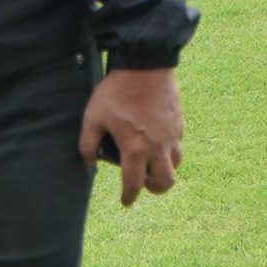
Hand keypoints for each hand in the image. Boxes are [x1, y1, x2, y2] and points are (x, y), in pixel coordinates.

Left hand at [79, 67, 182, 208]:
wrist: (146, 64)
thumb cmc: (117, 91)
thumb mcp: (93, 117)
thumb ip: (87, 143)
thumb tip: (87, 162)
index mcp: (135, 149)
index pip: (134, 184)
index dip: (129, 197)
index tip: (126, 202)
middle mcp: (157, 147)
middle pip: (165, 183)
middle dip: (154, 189)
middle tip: (143, 184)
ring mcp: (171, 135)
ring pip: (176, 164)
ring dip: (165, 169)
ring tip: (152, 163)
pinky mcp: (178, 122)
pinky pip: (178, 144)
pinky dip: (169, 149)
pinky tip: (157, 140)